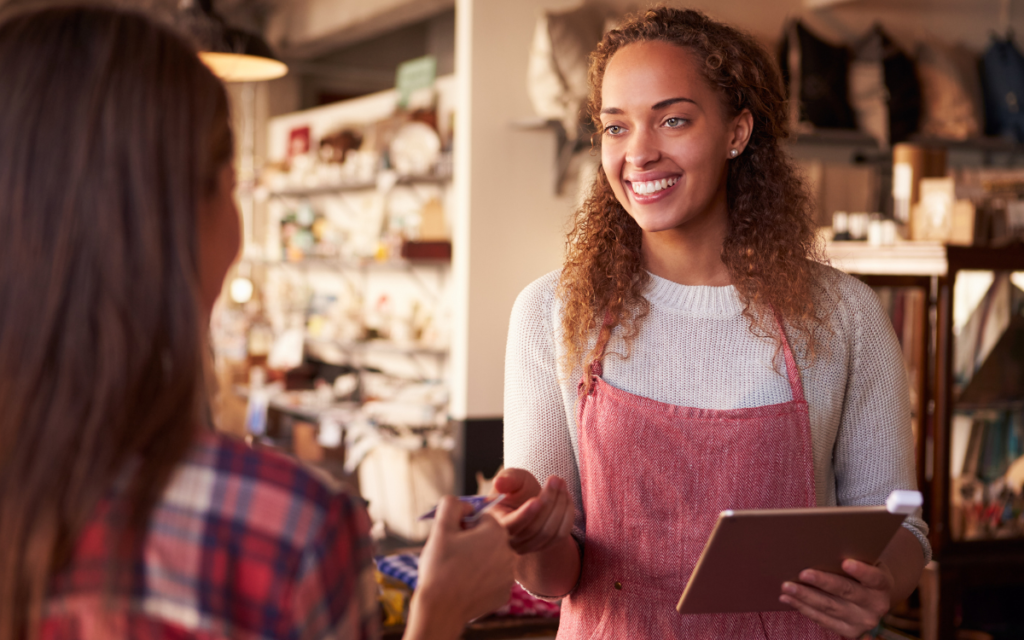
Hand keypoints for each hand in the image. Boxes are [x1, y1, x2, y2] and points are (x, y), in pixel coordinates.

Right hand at [407, 496, 514, 639]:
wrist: (440, 609)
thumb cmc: (439, 567)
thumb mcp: (441, 527)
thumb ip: (451, 504)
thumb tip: (464, 504)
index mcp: (497, 532)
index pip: (481, 519)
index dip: (463, 527)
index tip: (453, 540)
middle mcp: (509, 552)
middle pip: (488, 538)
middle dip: (472, 543)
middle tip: (453, 556)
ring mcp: (509, 575)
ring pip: (491, 558)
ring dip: (477, 561)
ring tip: (458, 571)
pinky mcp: (504, 594)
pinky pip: (492, 579)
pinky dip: (481, 580)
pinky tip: (466, 585)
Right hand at [491, 468, 573, 554]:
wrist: (528, 500)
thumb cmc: (516, 489)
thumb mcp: (511, 479)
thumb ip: (507, 479)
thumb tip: (498, 483)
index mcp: (495, 523)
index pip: (510, 526)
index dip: (525, 515)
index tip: (537, 500)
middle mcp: (510, 541)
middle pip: (534, 528)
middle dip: (548, 501)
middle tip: (556, 479)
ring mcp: (527, 547)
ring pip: (549, 532)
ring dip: (560, 505)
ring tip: (561, 483)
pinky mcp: (545, 546)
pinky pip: (560, 535)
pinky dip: (567, 515)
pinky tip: (566, 497)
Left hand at [779, 559, 893, 638]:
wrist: (874, 597)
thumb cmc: (863, 571)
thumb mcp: (866, 561)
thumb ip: (852, 556)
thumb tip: (822, 546)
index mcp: (883, 585)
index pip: (873, 577)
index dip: (861, 571)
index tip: (846, 562)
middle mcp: (877, 606)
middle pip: (846, 592)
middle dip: (822, 582)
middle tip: (802, 573)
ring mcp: (863, 622)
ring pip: (830, 608)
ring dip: (805, 597)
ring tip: (787, 586)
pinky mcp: (850, 632)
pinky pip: (823, 620)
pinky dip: (804, 608)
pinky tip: (788, 598)